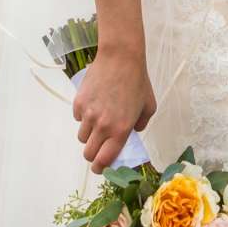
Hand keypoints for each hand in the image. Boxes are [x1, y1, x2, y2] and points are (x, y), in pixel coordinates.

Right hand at [73, 48, 155, 168]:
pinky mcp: (79, 103)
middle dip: (93, 155)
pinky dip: (84, 117)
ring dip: (89, 135)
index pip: (104, 161)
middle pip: (89, 154)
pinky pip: (78, 118)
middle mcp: (102, 126)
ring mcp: (88, 114)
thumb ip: (140, 125)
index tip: (101, 168)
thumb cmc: (138, 81)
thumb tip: (132, 133)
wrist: (120, 57)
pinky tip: (94, 104)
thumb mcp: (149, 106)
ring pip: (82, 137)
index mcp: (120, 131)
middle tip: (99, 148)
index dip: (101, 168)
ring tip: (99, 122)